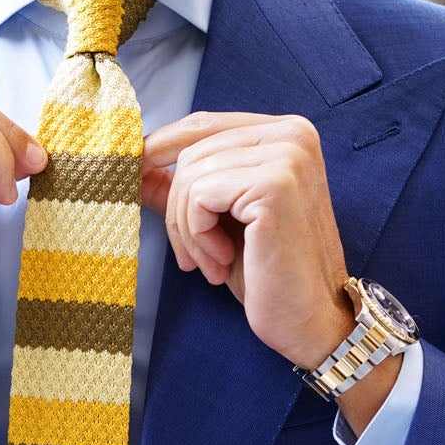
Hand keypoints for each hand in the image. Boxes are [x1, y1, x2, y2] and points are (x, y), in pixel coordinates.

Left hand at [141, 112, 352, 369]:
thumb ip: (185, 187)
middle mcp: (292, 135)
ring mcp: (287, 156)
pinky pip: (199, 196)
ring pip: (190, 175)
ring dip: (188, 229)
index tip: (133, 173)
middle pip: (191, 150)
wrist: (310, 320)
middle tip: (192, 256)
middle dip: (177, 209)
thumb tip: (137, 165)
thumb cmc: (268, 274)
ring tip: (211, 263)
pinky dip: (198, 235)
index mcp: (285, 134)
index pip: (203, 124)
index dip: (161, 146)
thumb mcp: (218, 221)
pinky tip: (222, 261)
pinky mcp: (274, 184)